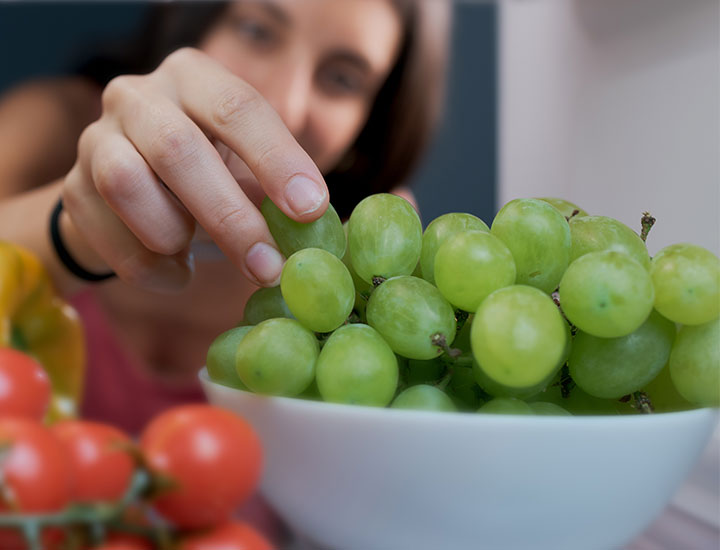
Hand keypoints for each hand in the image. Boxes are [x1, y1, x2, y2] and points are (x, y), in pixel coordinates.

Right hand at [62, 48, 327, 290]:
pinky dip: (150, 267)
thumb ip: (276, 191)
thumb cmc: (208, 176)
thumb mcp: (245, 168)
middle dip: (230, 218)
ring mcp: (96, 138)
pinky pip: (107, 235)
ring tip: (198, 254)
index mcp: (194, 78)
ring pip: (127, 185)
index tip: (309, 209)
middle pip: (178, 150)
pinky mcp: (71, 188)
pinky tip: (177, 273)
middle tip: (269, 267)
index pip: (238, 107)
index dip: (276, 159)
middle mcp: (138, 96)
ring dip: (175, 235)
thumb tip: (323, 229)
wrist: (131, 193)